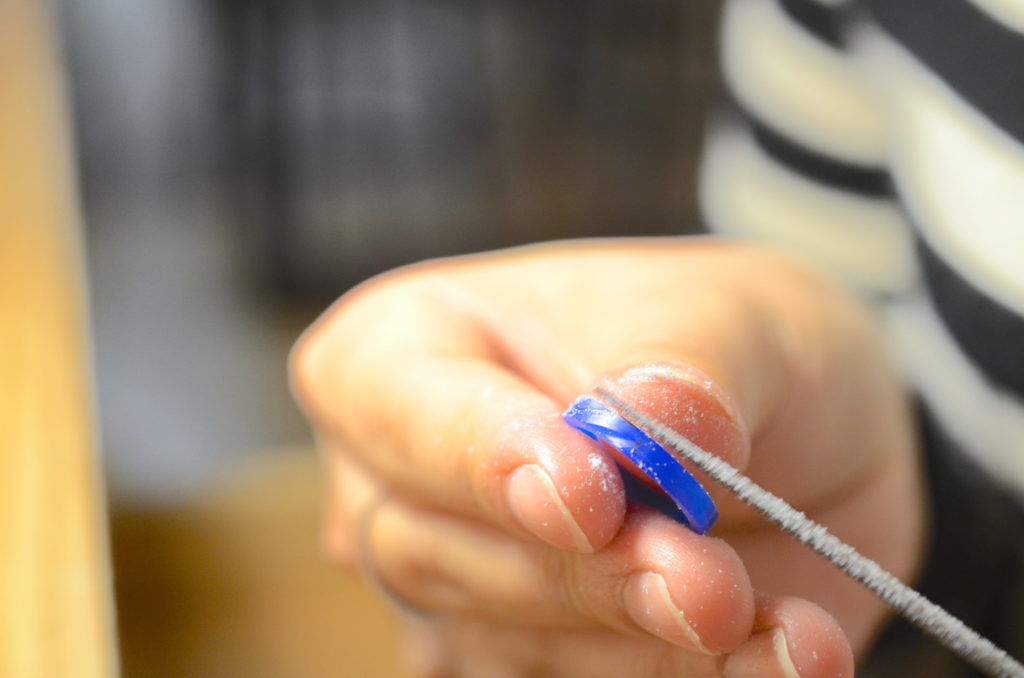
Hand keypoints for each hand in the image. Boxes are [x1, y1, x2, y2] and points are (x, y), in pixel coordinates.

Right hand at [291, 238, 923, 677]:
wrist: (799, 436)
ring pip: (498, 641)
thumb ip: (681, 363)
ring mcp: (458, 578)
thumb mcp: (728, 314)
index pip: (400, 406)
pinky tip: (783, 654)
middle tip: (706, 582)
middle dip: (578, 573)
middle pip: (432, 547)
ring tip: (753, 615)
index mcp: (414, 345)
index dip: (479, 455)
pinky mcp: (527, 654)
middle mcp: (409, 476)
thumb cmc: (728, 339)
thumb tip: (651, 416)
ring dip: (637, 641)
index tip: (588, 496)